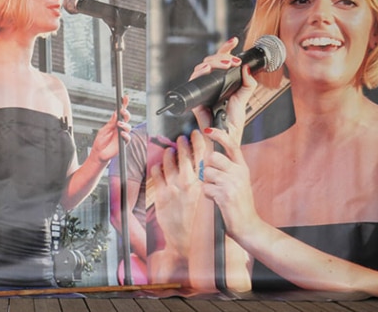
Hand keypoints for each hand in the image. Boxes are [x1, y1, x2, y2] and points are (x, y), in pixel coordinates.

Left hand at [90, 95, 131, 162]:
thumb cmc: (100, 142)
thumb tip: (115, 113)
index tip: (125, 97)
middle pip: (127, 118)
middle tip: (122, 111)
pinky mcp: (123, 143)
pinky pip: (127, 138)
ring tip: (119, 124)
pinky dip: (125, 135)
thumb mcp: (104, 129)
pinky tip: (121, 133)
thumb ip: (111, 122)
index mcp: (115, 123)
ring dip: (124, 124)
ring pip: (128, 127)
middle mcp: (120, 128)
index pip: (121, 113)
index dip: (124, 104)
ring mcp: (122, 135)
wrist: (99, 154)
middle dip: (126, 113)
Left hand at [151, 129, 208, 257]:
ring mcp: (178, 188)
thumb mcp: (220, 198)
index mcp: (211, 181)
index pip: (209, 151)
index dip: (204, 139)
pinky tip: (159, 166)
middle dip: (185, 142)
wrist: (197, 245)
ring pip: (171, 161)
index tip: (201, 132)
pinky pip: (158, 174)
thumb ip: (215, 180)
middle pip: (187, 152)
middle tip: (183, 138)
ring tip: (171, 150)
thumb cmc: (213, 222)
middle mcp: (194, 182)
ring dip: (171, 153)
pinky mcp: (163, 196)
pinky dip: (158, 167)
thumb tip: (211, 165)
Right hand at [188, 37, 256, 143]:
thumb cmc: (234, 120)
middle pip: (211, 60)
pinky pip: (194, 79)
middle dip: (222, 56)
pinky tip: (207, 68)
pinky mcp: (196, 96)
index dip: (226, 48)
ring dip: (214, 61)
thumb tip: (247, 69)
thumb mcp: (244, 97)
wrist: (228, 136)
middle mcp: (211, 83)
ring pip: (202, 66)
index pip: (222, 60)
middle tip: (234, 61)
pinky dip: (199, 72)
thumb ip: (248, 83)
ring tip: (226, 64)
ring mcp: (203, 88)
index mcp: (222, 81)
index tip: (234, 40)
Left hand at [198, 125, 259, 239]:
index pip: (231, 145)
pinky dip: (207, 195)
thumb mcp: (239, 181)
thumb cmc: (240, 203)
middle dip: (208, 167)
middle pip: (213, 157)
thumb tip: (210, 154)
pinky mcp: (225, 194)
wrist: (248, 226)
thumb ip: (228, 167)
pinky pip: (205, 188)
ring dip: (207, 183)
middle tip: (214, 179)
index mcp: (242, 167)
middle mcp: (239, 172)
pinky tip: (217, 200)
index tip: (207, 129)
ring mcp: (232, 183)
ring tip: (217, 192)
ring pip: (207, 172)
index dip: (219, 135)